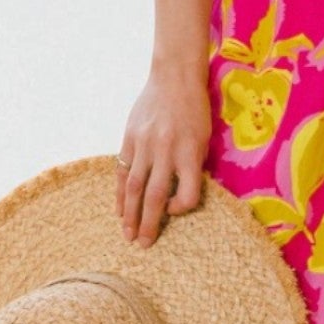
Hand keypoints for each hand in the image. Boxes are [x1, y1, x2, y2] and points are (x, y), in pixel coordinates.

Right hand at [114, 60, 211, 247]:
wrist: (174, 78)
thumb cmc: (195, 110)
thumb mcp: (203, 138)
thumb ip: (192, 165)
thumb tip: (178, 195)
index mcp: (190, 152)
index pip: (187, 192)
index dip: (181, 207)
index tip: (175, 209)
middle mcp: (166, 151)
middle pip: (155, 195)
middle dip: (149, 223)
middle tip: (144, 245)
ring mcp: (145, 144)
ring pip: (134, 187)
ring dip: (130, 214)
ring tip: (127, 235)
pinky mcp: (129, 138)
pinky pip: (123, 171)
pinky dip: (121, 193)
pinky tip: (120, 210)